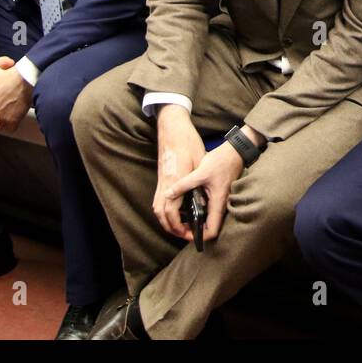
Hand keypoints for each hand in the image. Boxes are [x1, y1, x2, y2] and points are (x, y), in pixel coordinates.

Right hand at [153, 105, 207, 239]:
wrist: (172, 127)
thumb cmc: (187, 141)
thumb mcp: (199, 161)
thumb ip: (198, 182)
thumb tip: (204, 200)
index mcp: (174, 181)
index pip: (172, 213)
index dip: (179, 227)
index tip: (190, 234)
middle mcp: (164, 183)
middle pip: (161, 214)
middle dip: (171, 228)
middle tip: (185, 235)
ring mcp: (160, 180)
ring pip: (157, 208)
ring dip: (167, 221)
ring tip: (181, 227)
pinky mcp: (161, 177)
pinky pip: (158, 200)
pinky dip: (165, 210)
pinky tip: (176, 212)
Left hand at [165, 131, 250, 243]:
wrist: (235, 152)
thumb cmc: (221, 162)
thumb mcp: (200, 172)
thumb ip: (183, 184)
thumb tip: (168, 194)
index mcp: (217, 203)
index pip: (211, 231)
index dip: (199, 237)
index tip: (185, 233)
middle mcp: (220, 205)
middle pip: (209, 228)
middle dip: (194, 231)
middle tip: (180, 228)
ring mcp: (220, 200)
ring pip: (209, 219)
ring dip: (196, 222)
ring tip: (182, 219)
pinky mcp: (218, 195)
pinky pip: (209, 210)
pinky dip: (199, 212)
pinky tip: (188, 205)